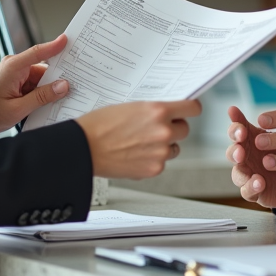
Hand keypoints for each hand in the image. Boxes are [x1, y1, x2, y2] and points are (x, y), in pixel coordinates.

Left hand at [0, 35, 71, 138]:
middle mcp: (13, 67)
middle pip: (43, 69)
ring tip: (57, 101)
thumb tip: (63, 86)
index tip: (67, 40)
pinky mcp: (13, 83)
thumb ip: (42, 97)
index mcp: (13, 67)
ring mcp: (13, 75)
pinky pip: (32, 85)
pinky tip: (45, 104)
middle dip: (57, 78)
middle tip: (73, 85)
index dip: (55, 46)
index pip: (38, 52)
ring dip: (47, 90)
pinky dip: (39, 94)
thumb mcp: (18, 109)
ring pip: (39, 79)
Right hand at [77, 99, 200, 178]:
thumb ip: (151, 110)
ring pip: (174, 148)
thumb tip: (166, 112)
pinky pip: (161, 163)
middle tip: (156, 128)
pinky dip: (152, 160)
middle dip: (173, 128)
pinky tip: (135, 155)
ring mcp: (160, 152)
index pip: (192, 108)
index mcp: (158, 111)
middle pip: (184, 130)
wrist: (83, 148)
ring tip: (141, 143)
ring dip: (164, 145)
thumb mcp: (129, 105)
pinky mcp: (153, 169)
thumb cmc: (99, 125)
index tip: (187, 110)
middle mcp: (163, 131)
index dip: (190, 109)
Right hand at [226, 107, 275, 209]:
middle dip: (234, 148)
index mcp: (253, 139)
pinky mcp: (255, 191)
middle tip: (241, 146)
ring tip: (249, 168)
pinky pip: (248, 191)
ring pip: (237, 172)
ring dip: (240, 170)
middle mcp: (248, 156)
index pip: (238, 130)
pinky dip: (251, 187)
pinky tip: (259, 182)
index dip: (236, 126)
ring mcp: (249, 174)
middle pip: (232, 151)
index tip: (238, 122)